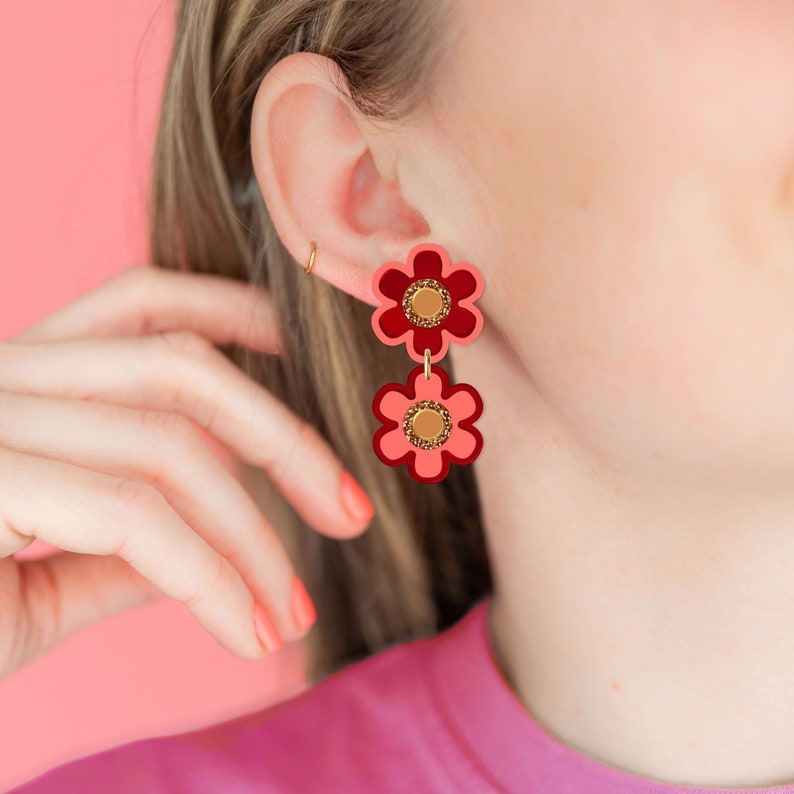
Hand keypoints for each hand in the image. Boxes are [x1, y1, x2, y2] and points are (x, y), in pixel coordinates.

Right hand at [0, 264, 373, 681]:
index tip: (307, 353)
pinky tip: (246, 634)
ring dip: (254, 536)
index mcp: (15, 381)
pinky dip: (208, 578)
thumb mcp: (34, 582)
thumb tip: (212, 548)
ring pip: (166, 445)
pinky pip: (128, 516)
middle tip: (355, 514)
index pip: (143, 302)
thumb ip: (123, 551)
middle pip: (179, 367)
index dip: (236, 309)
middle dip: (286, 437)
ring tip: (295, 613)